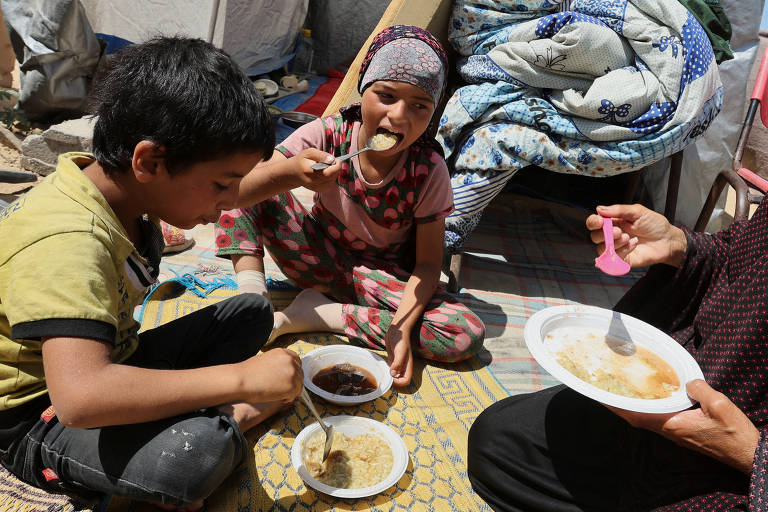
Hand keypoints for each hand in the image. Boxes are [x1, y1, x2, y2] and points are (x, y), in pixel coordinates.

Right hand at [240, 348, 302, 401]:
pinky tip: (279, 398)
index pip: (297, 361)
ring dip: (291, 391)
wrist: (241, 380)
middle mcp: (290, 361)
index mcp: (284, 353)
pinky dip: (287, 398)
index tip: (290, 378)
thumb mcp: (266, 359)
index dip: (294, 370)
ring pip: (298, 385)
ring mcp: (292, 373)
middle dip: (294, 382)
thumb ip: (278, 362)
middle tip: (285, 390)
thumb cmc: (248, 372)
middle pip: (300, 374)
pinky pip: (294, 395)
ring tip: (280, 395)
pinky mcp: (291, 386)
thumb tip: (286, 371)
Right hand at [291, 148, 340, 191]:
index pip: (327, 172)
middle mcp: (311, 181)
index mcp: (308, 170)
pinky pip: (329, 184)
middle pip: (331, 177)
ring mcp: (314, 187)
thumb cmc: (302, 160)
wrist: (292, 173)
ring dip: (334, 173)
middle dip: (336, 169)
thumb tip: (332, 160)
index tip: (338, 160)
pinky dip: (331, 178)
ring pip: (332, 181)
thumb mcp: (309, 152)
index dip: (336, 166)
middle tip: (335, 162)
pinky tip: (327, 172)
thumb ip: (321, 155)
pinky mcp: (317, 190)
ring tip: (330, 166)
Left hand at [384, 326, 413, 386]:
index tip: (391, 378)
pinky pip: (389, 369)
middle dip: (393, 381)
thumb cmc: (401, 340)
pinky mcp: (392, 360)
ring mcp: (397, 364)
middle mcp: (403, 366)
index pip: (406, 381)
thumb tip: (393, 374)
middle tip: (385, 376)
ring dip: (388, 377)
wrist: (397, 330)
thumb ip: (397, 363)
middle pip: (400, 380)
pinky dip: (386, 371)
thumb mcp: (400, 351)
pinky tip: (381, 367)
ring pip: (394, 376)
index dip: (399, 382)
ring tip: (382, 373)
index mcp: (407, 366)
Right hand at [586, 204, 686, 267]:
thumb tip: (600, 209)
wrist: (667, 240)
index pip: (595, 222)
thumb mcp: (638, 212)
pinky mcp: (621, 259)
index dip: (593, 222)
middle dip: (604, 234)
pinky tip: (633, 244)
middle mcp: (612, 235)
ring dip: (614, 243)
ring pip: (601, 248)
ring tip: (628, 238)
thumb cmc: (654, 224)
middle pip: (595, 236)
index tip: (599, 221)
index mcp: (613, 222)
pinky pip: (613, 258)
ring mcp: (616, 248)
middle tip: (618, 231)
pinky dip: (623, 250)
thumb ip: (619, 210)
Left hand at [606, 380, 758, 473]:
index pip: (637, 415)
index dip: (617, 406)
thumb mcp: (719, 405)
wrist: (747, 454)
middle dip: (619, 404)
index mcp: (672, 424)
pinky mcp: (682, 432)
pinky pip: (658, 418)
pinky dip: (648, 407)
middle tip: (606, 387)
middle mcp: (669, 430)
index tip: (601, 395)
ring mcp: (675, 433)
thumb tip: (686, 382)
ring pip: (646, 418)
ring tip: (622, 389)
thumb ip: (699, 389)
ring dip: (632, 406)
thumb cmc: (734, 433)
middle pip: (636, 417)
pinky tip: (650, 397)